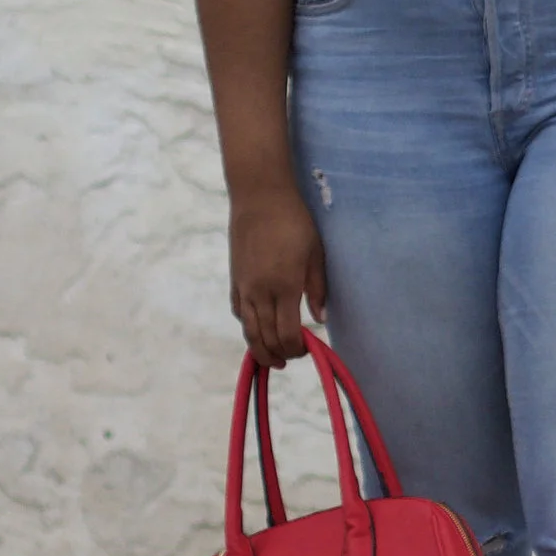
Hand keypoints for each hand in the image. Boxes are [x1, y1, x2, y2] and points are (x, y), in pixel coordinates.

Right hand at [228, 186, 326, 365]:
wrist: (259, 198)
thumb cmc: (294, 222)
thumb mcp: (315, 254)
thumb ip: (317, 289)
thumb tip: (321, 319)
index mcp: (284, 287)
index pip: (287, 334)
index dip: (297, 348)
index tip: (308, 348)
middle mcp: (260, 292)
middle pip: (266, 338)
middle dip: (280, 354)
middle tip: (293, 357)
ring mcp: (244, 288)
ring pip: (249, 331)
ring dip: (261, 349)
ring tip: (273, 358)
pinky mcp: (235, 280)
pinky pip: (240, 312)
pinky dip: (249, 326)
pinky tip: (259, 328)